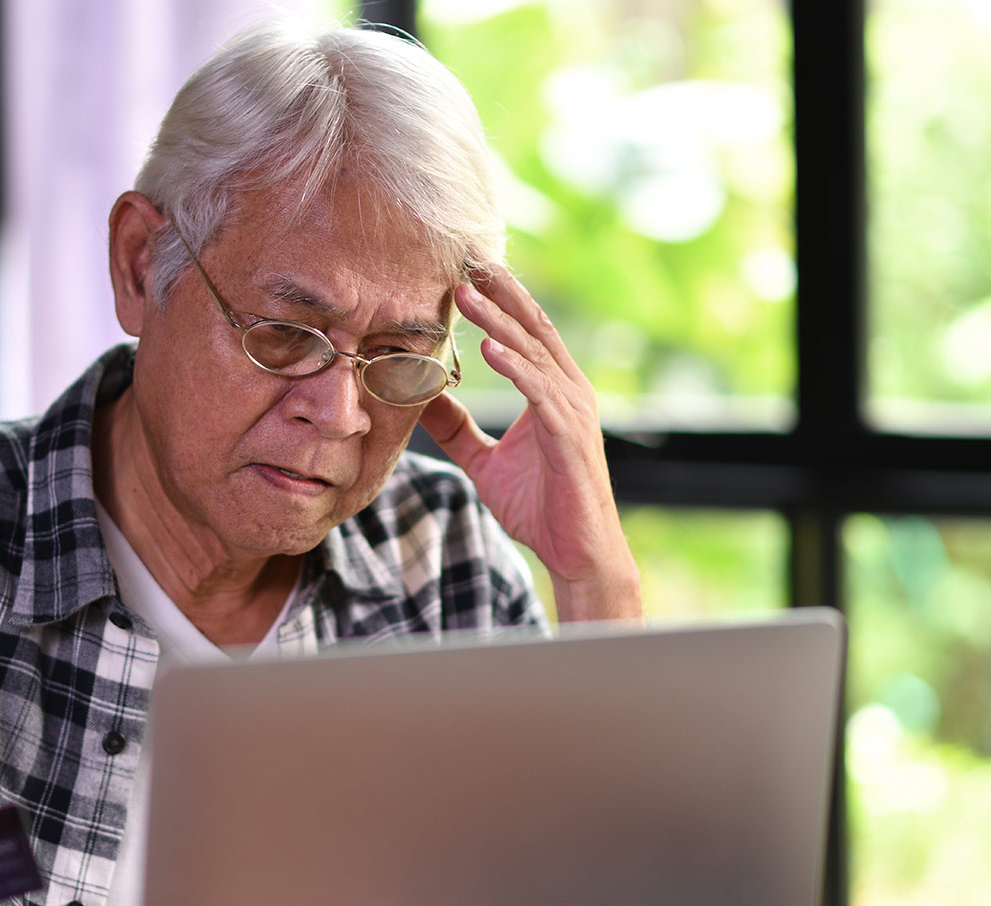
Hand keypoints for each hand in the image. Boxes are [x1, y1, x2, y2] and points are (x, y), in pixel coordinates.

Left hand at [419, 266, 641, 621]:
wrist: (574, 552)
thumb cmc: (538, 507)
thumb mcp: (484, 461)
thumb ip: (457, 430)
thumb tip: (423, 402)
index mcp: (553, 390)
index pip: (525, 332)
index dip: (499, 299)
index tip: (465, 270)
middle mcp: (569, 391)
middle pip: (531, 328)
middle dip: (499, 292)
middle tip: (466, 260)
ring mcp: (572, 411)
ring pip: (532, 353)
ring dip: (498, 320)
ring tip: (465, 295)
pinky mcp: (570, 436)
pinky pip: (540, 392)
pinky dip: (516, 367)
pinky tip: (490, 347)